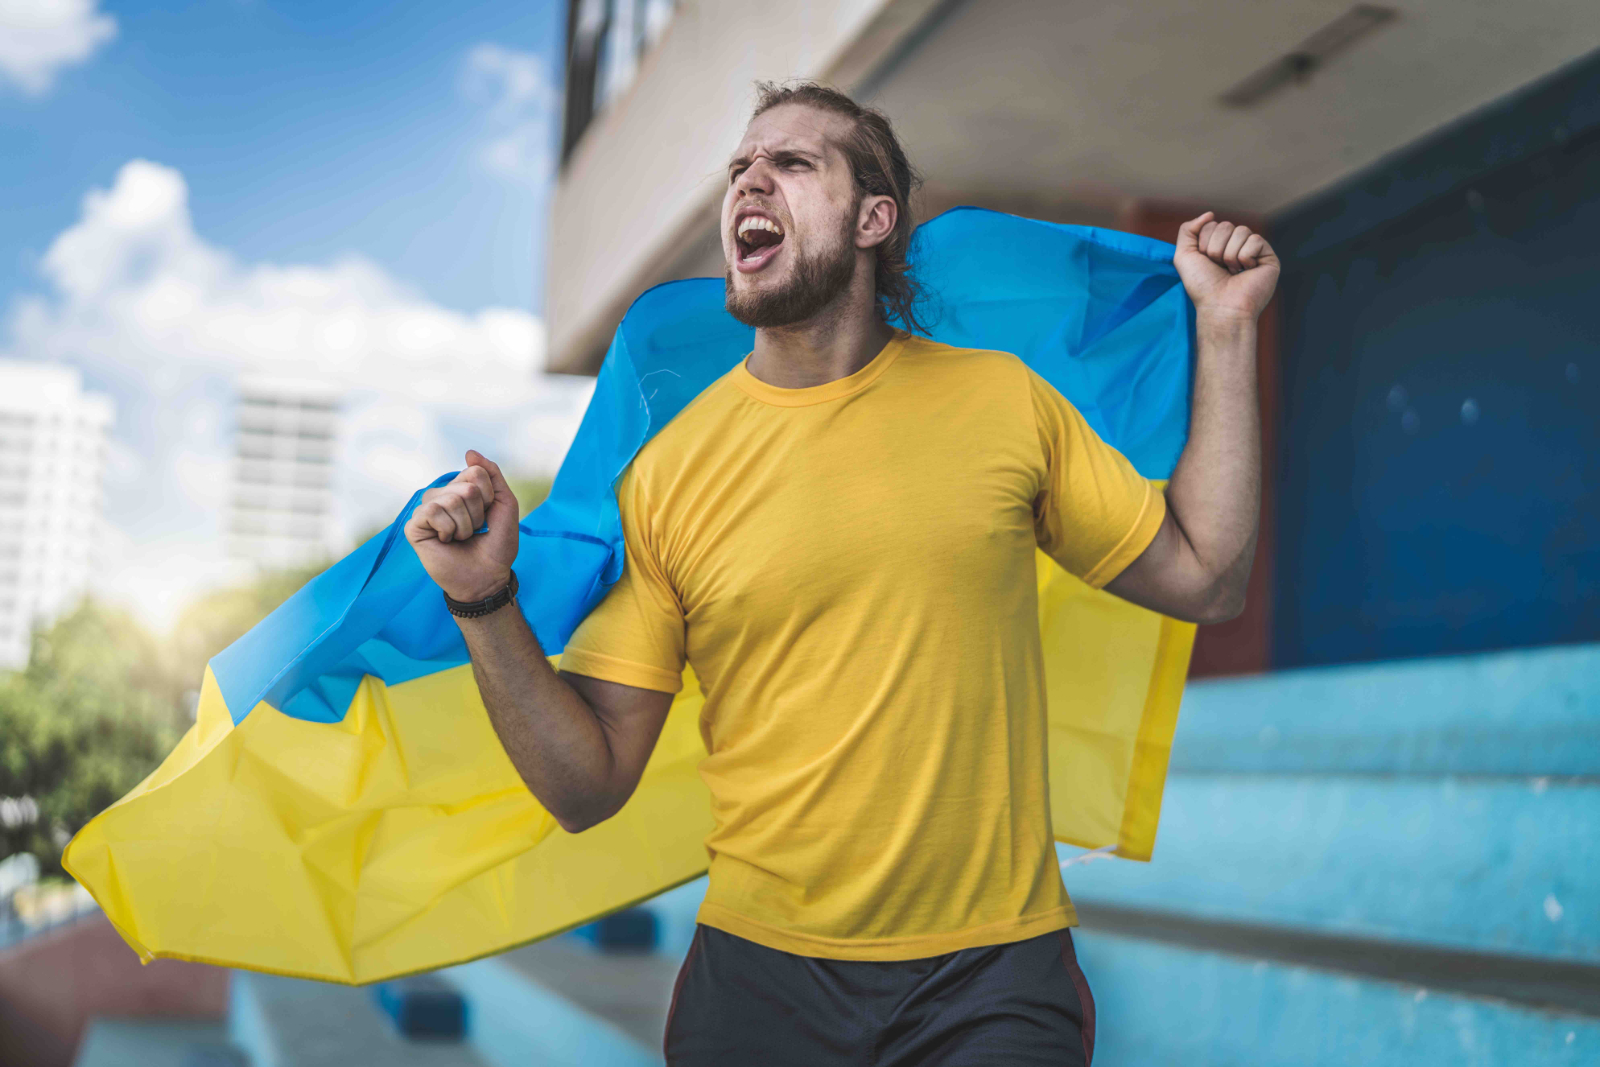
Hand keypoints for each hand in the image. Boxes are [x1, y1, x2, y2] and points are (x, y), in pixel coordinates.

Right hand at [404, 449, 519, 602]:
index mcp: (461, 488)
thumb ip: (491, 475)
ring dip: (464, 525)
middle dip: (478, 513)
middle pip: (465, 487)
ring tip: (461, 537)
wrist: (487, 576)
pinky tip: (445, 541)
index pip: (475, 472)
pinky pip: (432, 512)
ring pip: (449, 499)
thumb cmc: (496, 544)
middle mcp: (442, 495)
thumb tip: (469, 452)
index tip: (488, 515)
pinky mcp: (414, 526)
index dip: (489, 496)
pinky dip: (447, 530)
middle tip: (474, 531)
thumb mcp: (504, 504)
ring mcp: (426, 510)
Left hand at [1173, 212, 1279, 323]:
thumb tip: (1209, 214)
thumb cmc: (1202, 286)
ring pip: (1241, 231)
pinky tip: (1247, 271)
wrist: (1220, 307)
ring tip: (1232, 271)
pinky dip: (1246, 256)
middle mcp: (1236, 246)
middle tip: (1220, 268)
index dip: (1204, 243)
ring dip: (1230, 254)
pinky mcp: (1268, 257)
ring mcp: (1253, 251)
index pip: (1212, 225)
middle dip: (1216, 248)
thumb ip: (1187, 230)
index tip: (1206, 262)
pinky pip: (1255, 240)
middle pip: (1225, 226)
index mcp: (1218, 245)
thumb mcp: (1184, 256)